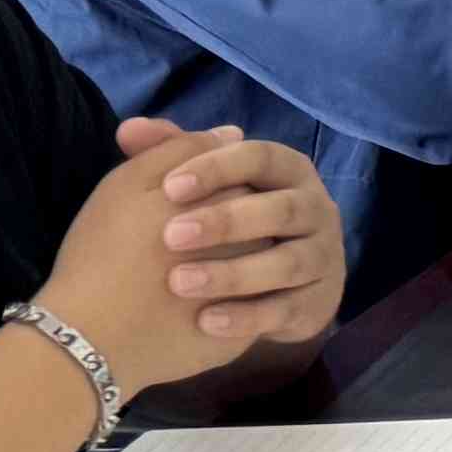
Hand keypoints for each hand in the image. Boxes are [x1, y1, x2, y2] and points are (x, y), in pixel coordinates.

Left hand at [55, 119, 347, 385]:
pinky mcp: (319, 303)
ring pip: (288, 263)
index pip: (263, 157)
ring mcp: (323, 258)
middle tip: (171, 235)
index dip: (219, 168)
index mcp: (289, 172)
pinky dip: (248, 317)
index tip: (169, 188)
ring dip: (234, 272)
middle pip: (284, 208)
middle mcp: (316, 210)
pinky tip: (204, 321)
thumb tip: (129, 130)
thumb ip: (168, 155)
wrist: (256, 286)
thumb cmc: (223, 225)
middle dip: (227, 221)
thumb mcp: (198, 187)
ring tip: (179, 283)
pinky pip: (289, 310)